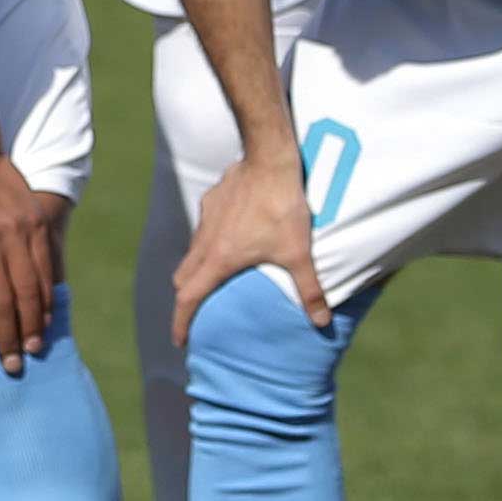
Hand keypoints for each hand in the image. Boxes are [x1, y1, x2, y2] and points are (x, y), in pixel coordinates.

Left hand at [0, 153, 59, 369]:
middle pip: (1, 303)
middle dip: (7, 341)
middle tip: (11, 368)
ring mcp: (13, 232)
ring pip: (29, 289)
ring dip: (32, 325)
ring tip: (32, 349)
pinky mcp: (33, 223)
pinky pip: (45, 268)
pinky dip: (47, 297)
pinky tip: (45, 318)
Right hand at [173, 153, 327, 347]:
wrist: (269, 159)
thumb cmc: (282, 208)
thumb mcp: (299, 253)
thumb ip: (309, 290)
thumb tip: (322, 322)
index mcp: (219, 259)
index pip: (189, 298)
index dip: (181, 322)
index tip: (180, 341)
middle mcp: (205, 241)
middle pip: (184, 277)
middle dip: (187, 297)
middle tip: (196, 310)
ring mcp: (206, 218)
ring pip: (193, 251)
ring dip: (199, 268)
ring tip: (217, 276)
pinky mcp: (213, 200)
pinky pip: (205, 227)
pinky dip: (210, 241)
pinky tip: (233, 235)